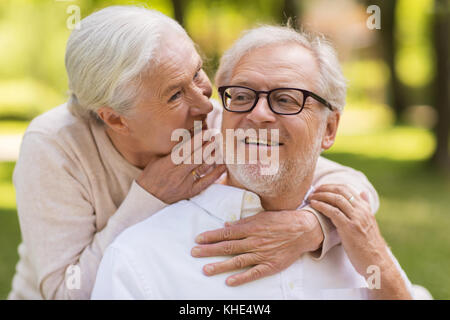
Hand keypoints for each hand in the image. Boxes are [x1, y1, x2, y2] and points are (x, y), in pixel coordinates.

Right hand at [137, 130, 225, 203]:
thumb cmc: (151, 175)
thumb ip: (172, 150)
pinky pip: (206, 182)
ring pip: (203, 168)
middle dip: (208, 145)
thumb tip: (186, 137)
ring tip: (220, 147)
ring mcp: (185, 183)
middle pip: (197, 157)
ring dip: (213, 156)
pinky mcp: (190, 192)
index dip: (198, 140)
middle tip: (217, 136)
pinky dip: (215, 174)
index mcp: (168, 163)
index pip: (186, 149)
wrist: (148, 198)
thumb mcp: (157, 159)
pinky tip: (223, 166)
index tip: (207, 131)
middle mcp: (178, 173)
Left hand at [191, 209, 323, 285]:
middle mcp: (254, 241)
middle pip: (228, 247)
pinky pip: (254, 273)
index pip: (226, 233)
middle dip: (209, 250)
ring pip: (237, 261)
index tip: (198, 239)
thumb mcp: (261, 216)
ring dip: (220, 265)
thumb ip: (243, 222)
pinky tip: (229, 281)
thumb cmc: (282, 221)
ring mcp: (262, 254)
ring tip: (206, 269)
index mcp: (251, 228)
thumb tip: (226, 225)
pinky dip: (242, 278)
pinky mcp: (270, 265)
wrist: (304, 230)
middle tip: (194, 253)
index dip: (211, 236)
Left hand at [308, 184, 411, 298]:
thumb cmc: (370, 245)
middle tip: (313, 191)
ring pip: (336, 199)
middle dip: (324, 188)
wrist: (377, 262)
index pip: (347, 189)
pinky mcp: (349, 228)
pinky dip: (321, 206)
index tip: (321, 188)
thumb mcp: (370, 222)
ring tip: (311, 197)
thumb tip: (362, 192)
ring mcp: (356, 219)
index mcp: (365, 208)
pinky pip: (333, 212)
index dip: (332, 186)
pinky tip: (313, 205)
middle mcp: (361, 211)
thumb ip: (365, 207)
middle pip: (340, 191)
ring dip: (321, 195)